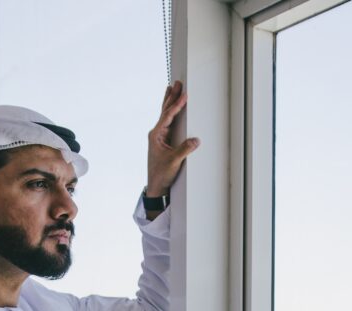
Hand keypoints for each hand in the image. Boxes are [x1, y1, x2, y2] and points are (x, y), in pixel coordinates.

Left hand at [146, 80, 199, 196]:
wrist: (155, 185)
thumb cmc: (161, 173)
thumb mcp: (174, 161)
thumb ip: (185, 149)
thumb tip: (196, 140)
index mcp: (156, 135)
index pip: (168, 116)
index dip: (177, 105)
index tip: (184, 95)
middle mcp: (156, 134)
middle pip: (165, 111)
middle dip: (171, 97)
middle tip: (176, 83)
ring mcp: (159, 137)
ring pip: (165, 115)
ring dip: (170, 102)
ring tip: (171, 89)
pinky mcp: (163, 141)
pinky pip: (168, 122)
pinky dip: (171, 113)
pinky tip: (172, 109)